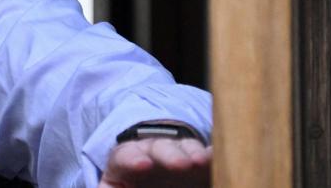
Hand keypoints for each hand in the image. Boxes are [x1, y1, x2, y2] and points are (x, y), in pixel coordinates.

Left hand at [97, 137, 211, 186]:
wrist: (149, 178)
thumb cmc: (126, 184)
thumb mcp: (113, 186)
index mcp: (125, 159)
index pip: (125, 155)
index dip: (132, 158)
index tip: (142, 164)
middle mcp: (152, 151)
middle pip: (158, 147)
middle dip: (169, 154)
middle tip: (180, 164)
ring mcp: (178, 153)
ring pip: (185, 147)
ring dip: (193, 153)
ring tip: (200, 161)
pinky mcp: (200, 161)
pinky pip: (207, 155)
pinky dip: (212, 155)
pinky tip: (217, 156)